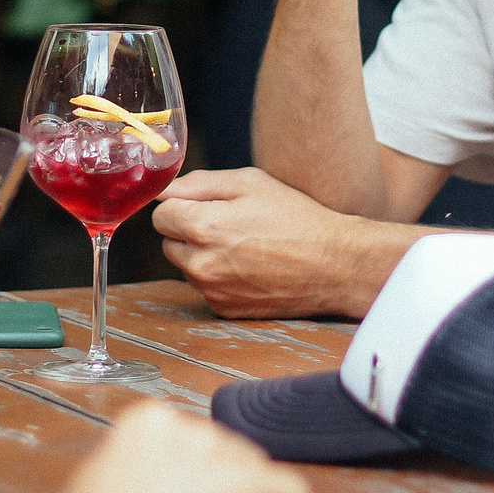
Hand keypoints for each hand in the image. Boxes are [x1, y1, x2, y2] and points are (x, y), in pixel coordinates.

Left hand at [153, 168, 404, 319]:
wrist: (333, 265)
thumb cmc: (295, 218)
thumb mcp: (250, 182)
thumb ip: (198, 183)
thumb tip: (163, 189)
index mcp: (203, 227)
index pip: (160, 215)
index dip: (182, 205)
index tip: (206, 205)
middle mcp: (201, 264)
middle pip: (169, 243)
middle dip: (189, 231)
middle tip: (229, 223)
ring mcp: (212, 291)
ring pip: (187, 266)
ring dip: (203, 255)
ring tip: (245, 245)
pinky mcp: (225, 310)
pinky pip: (207, 288)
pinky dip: (220, 278)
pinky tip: (250, 267)